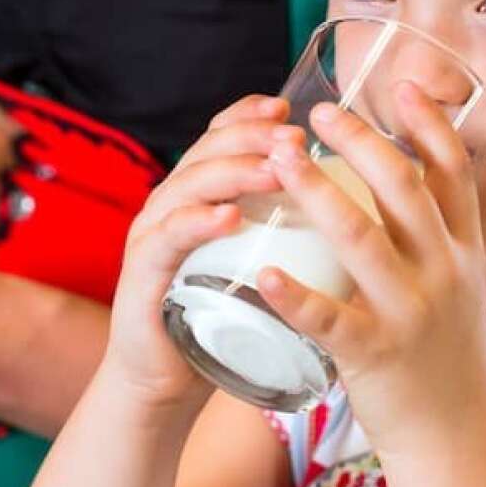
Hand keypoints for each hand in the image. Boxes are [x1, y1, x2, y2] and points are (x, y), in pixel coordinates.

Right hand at [100, 95, 302, 411]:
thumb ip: (279, 226)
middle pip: (208, 150)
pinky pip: (169, 237)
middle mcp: (170, 203)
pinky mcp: (143, 274)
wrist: (166, 379)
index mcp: (197, 193)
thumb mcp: (252, 259)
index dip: (250, 115)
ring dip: (234, 172)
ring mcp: (153, 234)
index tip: (288, 107)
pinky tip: (228, 217)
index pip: (219, 136)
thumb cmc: (219, 316)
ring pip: (189, 184)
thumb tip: (343, 199)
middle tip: (296, 137)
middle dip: (253, 136)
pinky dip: (198, 222)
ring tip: (275, 169)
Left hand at [258, 85, 485, 461]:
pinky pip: (330, 320)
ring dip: (318, 192)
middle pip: (403, 189)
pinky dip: (296, 295)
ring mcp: (410, 312)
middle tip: (318, 112)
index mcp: (463, 249)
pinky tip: (265, 273)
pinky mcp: (376, 354)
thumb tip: (394, 167)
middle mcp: (444, 272)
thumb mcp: (455, 281)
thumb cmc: (443, 347)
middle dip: (360, 142)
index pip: (454, 173)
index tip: (400, 83)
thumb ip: (431, 231)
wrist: (458, 431)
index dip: (429, 124)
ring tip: (280, 160)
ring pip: (363, 239)